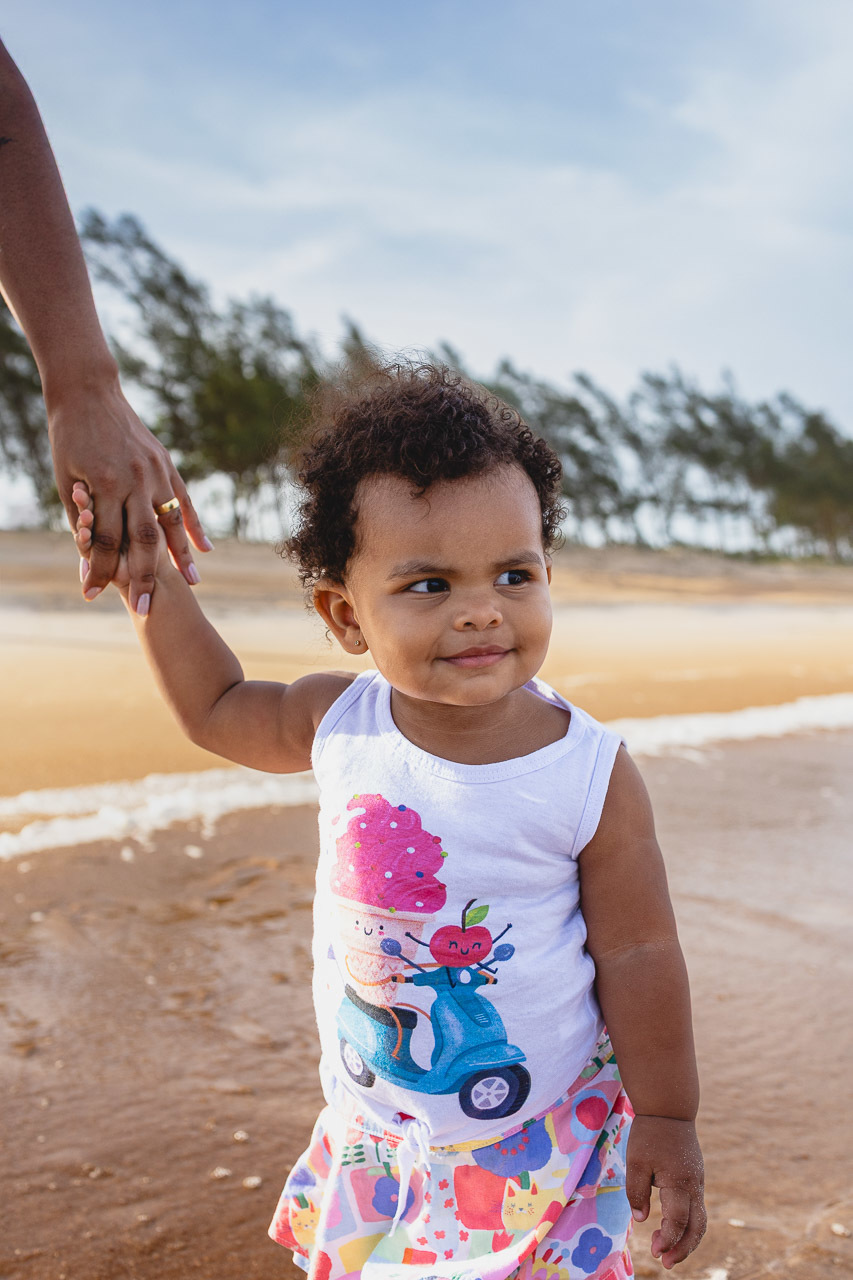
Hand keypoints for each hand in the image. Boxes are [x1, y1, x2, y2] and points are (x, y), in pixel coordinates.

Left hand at [50, 379, 210, 611]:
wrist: (88, 392)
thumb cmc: (69, 438)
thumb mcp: (66, 479)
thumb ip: (82, 517)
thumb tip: (90, 557)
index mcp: (104, 484)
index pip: (105, 539)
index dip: (98, 569)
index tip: (93, 595)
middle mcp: (134, 479)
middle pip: (142, 539)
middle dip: (144, 576)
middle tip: (147, 609)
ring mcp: (154, 471)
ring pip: (170, 522)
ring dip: (180, 556)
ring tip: (190, 584)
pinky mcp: (166, 464)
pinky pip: (185, 500)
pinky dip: (195, 526)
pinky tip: (205, 549)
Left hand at [626, 1115, 705, 1268]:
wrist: (669, 1109)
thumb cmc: (650, 1134)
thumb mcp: (636, 1161)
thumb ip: (636, 1191)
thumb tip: (642, 1219)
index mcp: (680, 1182)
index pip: (677, 1221)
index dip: (668, 1239)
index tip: (655, 1251)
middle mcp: (694, 1186)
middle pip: (697, 1227)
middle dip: (683, 1249)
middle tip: (666, 1263)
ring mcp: (698, 1182)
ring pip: (700, 1219)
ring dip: (687, 1239)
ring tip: (669, 1253)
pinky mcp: (695, 1179)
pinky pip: (696, 1208)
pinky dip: (688, 1224)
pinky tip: (673, 1230)